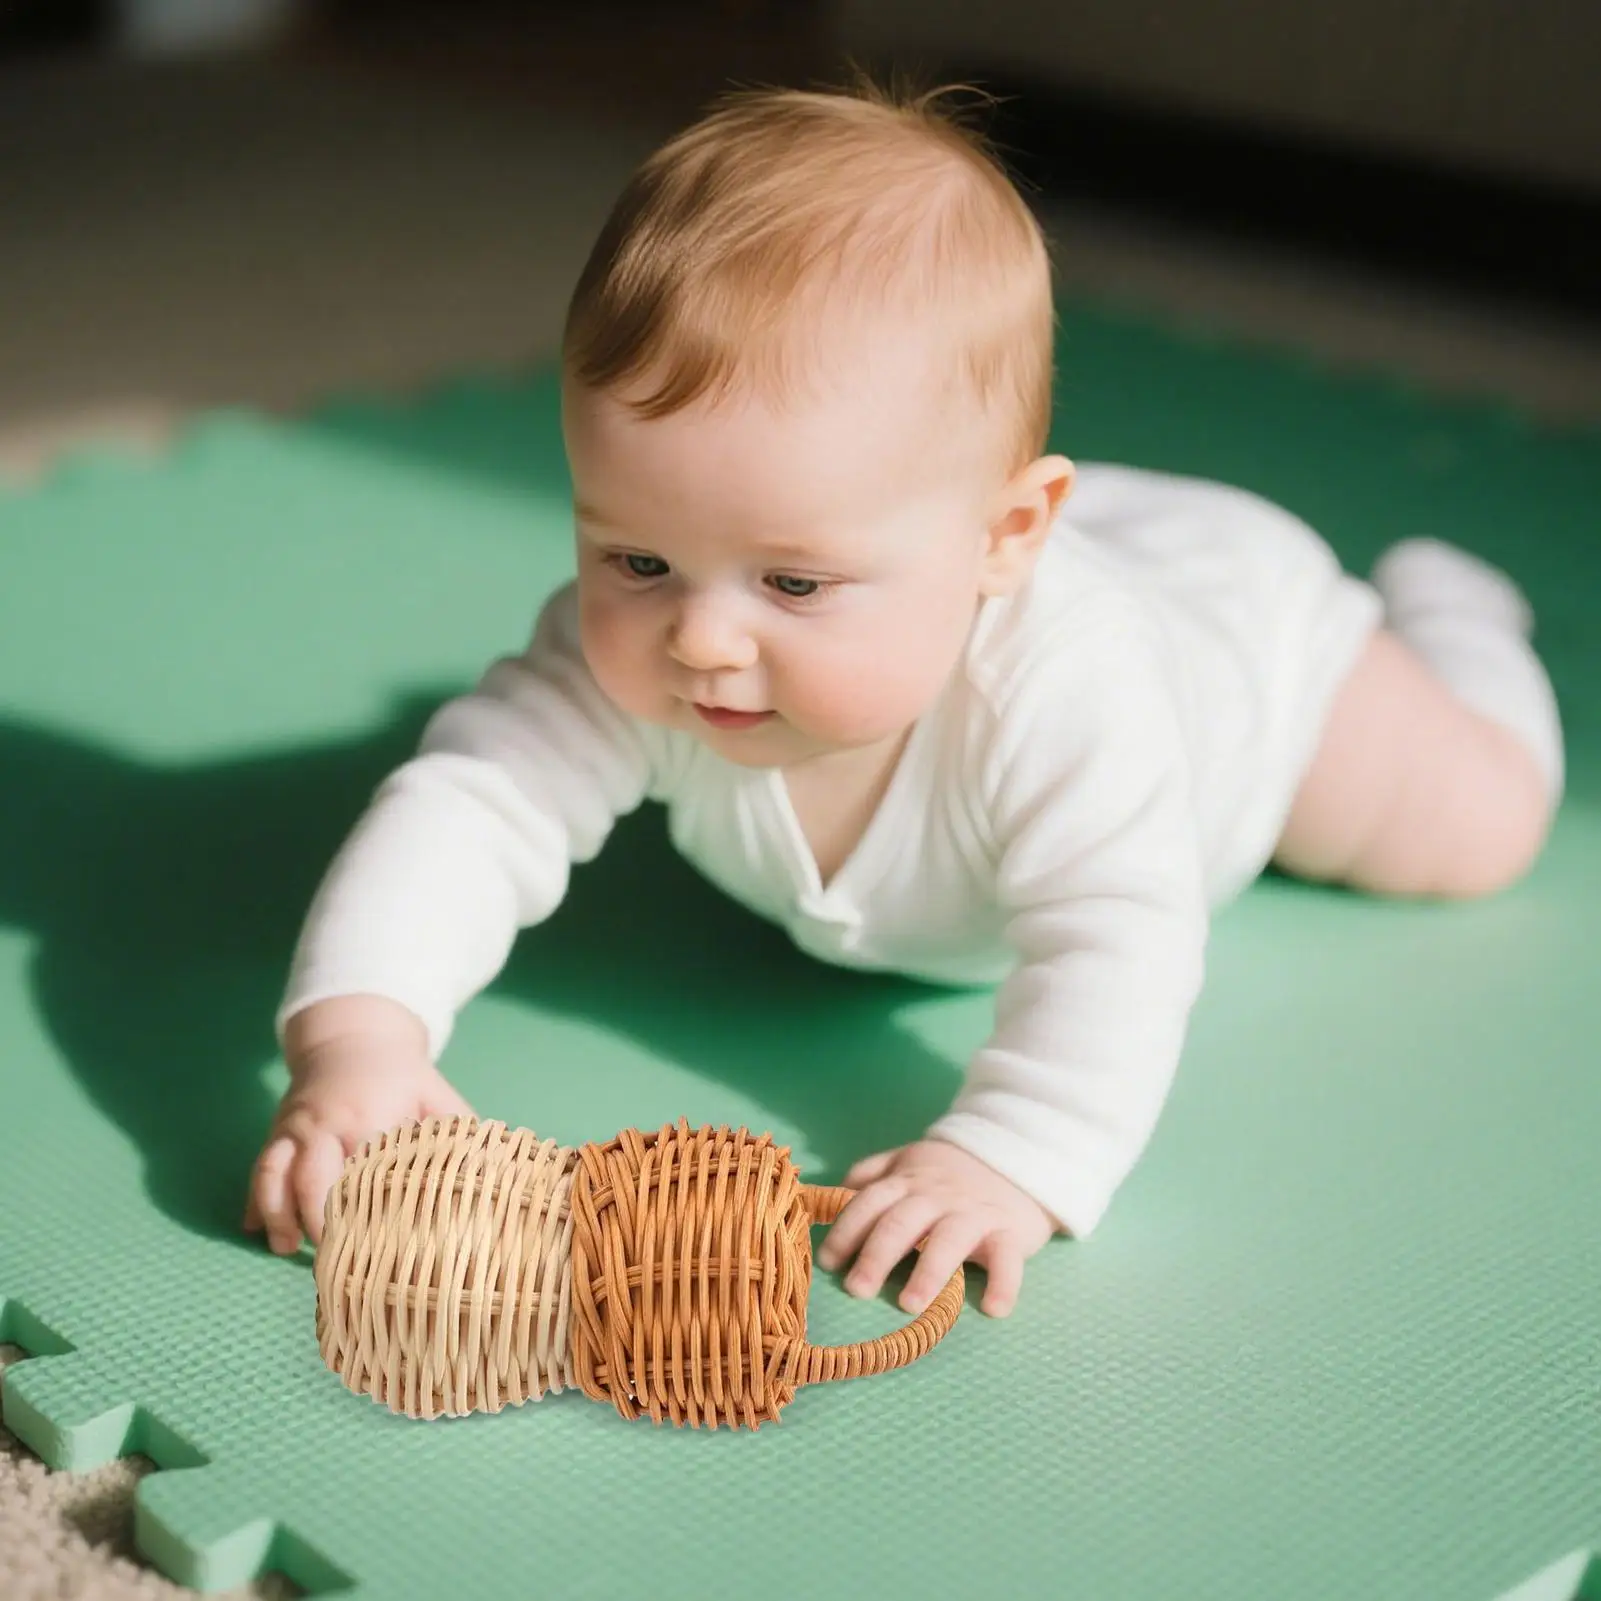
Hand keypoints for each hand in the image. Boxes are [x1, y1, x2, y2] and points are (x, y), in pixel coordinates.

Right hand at [244, 1048, 473, 1255]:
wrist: (349, 1035)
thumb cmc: (400, 1073)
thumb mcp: (434, 1092)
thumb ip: (459, 1130)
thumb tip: (492, 1173)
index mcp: (366, 1114)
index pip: (360, 1167)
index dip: (362, 1206)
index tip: (372, 1242)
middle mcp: (323, 1123)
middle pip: (307, 1175)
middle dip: (313, 1218)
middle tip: (328, 1257)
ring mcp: (293, 1127)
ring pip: (272, 1173)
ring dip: (275, 1213)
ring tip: (285, 1248)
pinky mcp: (276, 1132)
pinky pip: (260, 1167)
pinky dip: (256, 1200)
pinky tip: (257, 1230)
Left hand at [817, 1139, 1056, 1317]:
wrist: (1017, 1156)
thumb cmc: (951, 1171)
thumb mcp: (909, 1160)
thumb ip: (873, 1173)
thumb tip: (835, 1191)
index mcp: (908, 1181)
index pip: (869, 1203)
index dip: (846, 1231)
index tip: (828, 1263)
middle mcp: (937, 1196)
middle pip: (901, 1223)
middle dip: (877, 1256)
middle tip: (857, 1290)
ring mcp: (974, 1213)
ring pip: (948, 1240)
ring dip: (928, 1272)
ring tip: (910, 1305)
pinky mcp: (1009, 1231)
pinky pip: (1008, 1258)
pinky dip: (1004, 1284)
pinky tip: (993, 1309)